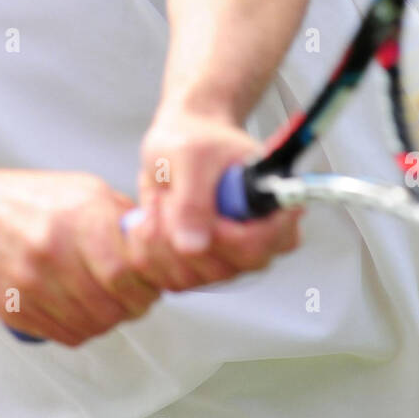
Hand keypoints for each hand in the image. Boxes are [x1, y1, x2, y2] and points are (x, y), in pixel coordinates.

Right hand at [0, 171, 159, 347]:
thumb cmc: (25, 202)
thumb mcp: (82, 190)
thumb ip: (121, 217)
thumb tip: (159, 243)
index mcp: (79, 215)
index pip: (129, 269)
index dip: (148, 281)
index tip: (150, 278)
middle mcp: (55, 250)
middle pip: (116, 303)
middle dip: (134, 303)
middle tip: (132, 292)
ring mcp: (34, 284)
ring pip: (96, 324)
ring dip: (109, 317)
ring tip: (102, 296)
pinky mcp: (19, 311)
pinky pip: (69, 335)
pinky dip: (82, 327)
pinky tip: (77, 305)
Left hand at [134, 103, 302, 284]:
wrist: (179, 139)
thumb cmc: (195, 138)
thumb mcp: (191, 155)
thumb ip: (193, 198)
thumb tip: (193, 247)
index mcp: (271, 207)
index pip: (261, 246)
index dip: (226, 238)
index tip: (199, 209)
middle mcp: (256, 241)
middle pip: (224, 269)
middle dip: (182, 234)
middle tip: (169, 196)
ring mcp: (227, 260)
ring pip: (189, 278)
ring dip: (160, 239)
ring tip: (161, 199)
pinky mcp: (196, 269)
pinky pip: (166, 279)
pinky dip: (147, 249)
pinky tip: (151, 217)